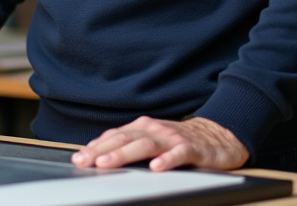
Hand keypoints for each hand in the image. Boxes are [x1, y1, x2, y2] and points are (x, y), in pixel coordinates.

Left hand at [71, 116, 248, 171]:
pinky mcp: (192, 148)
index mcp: (142, 127)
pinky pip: (178, 154)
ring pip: (145, 145)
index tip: (78, 158)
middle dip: (101, 150)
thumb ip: (130, 146)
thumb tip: (100, 155)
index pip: (113, 136)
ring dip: (124, 154)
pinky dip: (166, 160)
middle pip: (124, 139)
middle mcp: (154, 129)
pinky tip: (156, 168)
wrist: (218, 136)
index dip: (95, 146)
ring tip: (107, 164)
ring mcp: (172, 138)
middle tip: (84, 162)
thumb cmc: (179, 141)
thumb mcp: (152, 140)